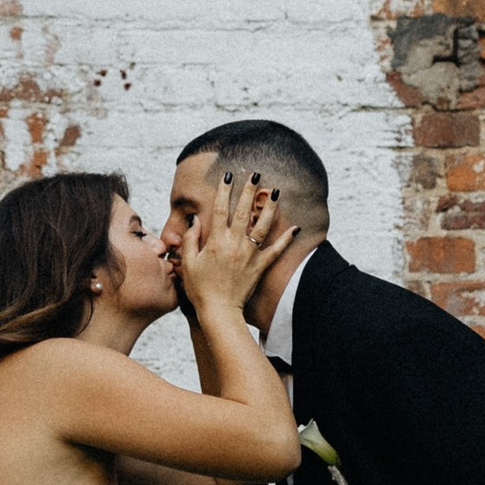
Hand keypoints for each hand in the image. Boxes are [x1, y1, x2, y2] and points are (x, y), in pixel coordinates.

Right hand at [176, 171, 297, 317]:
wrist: (219, 311)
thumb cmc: (200, 289)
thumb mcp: (188, 263)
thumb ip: (190, 239)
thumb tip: (194, 220)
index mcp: (215, 241)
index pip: (220, 209)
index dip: (224, 191)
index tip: (228, 176)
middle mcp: (234, 244)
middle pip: (243, 211)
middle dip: (249, 191)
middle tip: (255, 174)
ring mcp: (249, 254)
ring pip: (262, 226)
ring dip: (269, 208)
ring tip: (276, 192)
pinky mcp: (260, 266)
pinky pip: (276, 250)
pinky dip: (287, 239)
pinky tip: (296, 228)